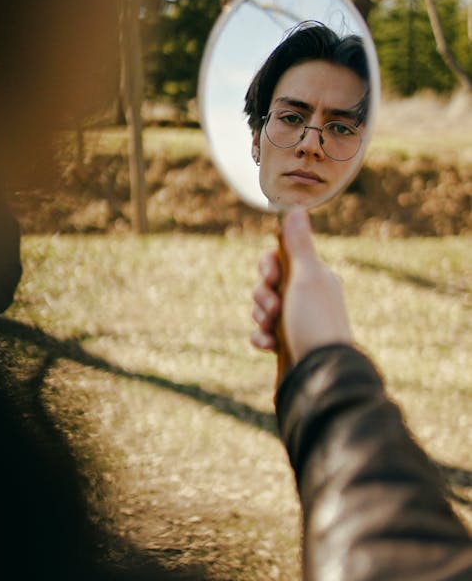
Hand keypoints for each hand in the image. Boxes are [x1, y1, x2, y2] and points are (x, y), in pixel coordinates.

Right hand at [251, 207, 351, 365]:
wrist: (320, 372)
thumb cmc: (316, 320)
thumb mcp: (307, 276)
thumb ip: (299, 243)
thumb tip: (296, 209)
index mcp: (315, 278)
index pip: (280, 259)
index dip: (268, 266)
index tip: (271, 276)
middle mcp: (306, 298)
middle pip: (267, 284)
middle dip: (262, 294)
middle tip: (273, 308)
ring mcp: (295, 322)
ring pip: (261, 309)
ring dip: (260, 317)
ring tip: (272, 328)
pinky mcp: (286, 345)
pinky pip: (261, 334)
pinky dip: (261, 338)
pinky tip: (270, 345)